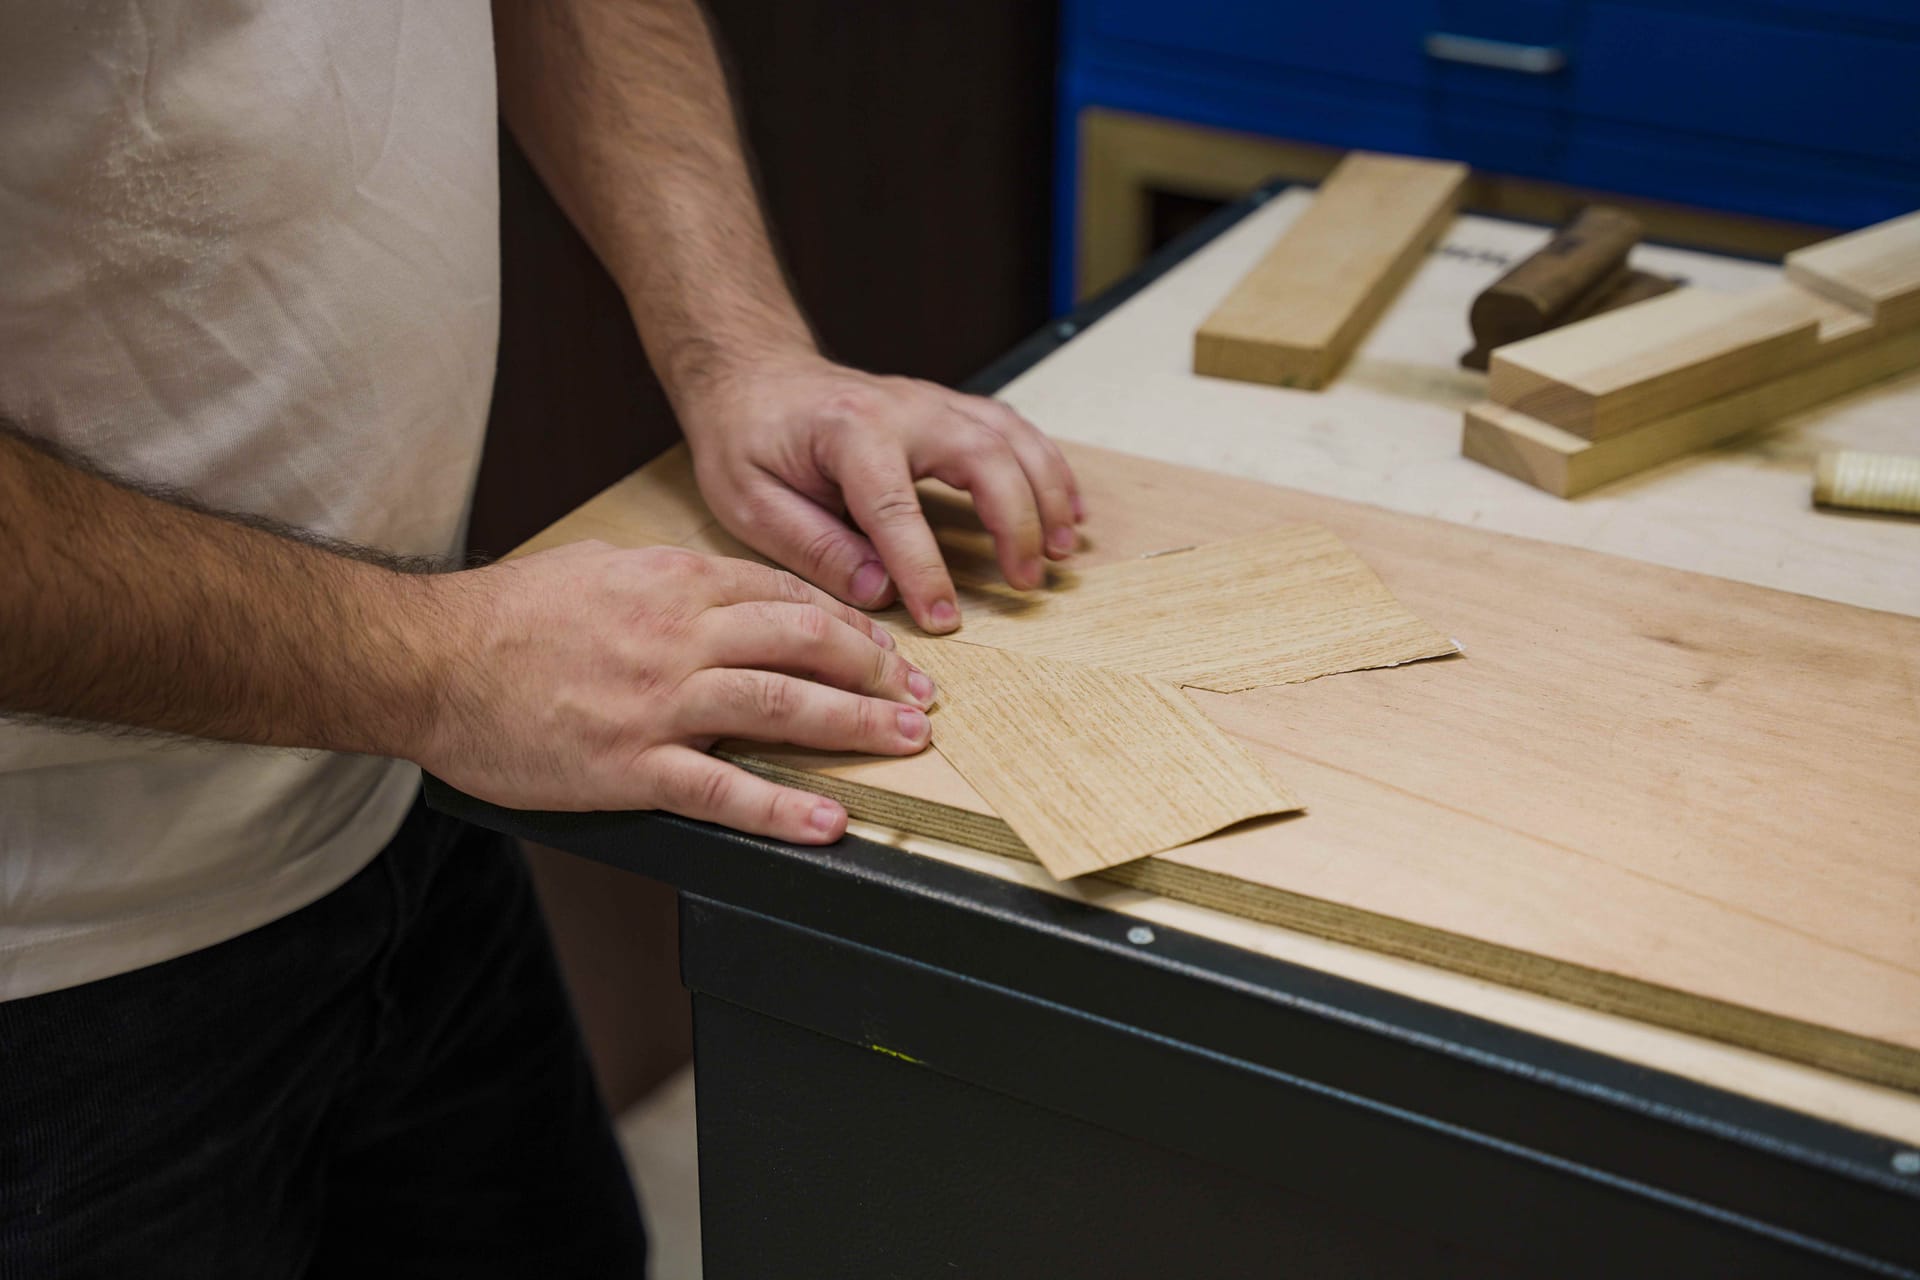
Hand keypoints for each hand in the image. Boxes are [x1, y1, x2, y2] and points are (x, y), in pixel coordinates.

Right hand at [413, 541, 935, 842]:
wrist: (430, 660)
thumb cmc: (505, 615)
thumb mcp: (598, 567)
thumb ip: (667, 581)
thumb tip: (719, 592)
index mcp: (674, 584)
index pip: (786, 596)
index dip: (849, 623)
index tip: (885, 647)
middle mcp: (679, 636)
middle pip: (804, 644)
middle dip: (875, 671)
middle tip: (920, 695)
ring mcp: (658, 702)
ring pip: (781, 706)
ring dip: (854, 726)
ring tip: (904, 742)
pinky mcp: (630, 766)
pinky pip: (723, 789)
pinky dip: (782, 809)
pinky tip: (828, 821)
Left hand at [676, 353, 1084, 633]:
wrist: (753, 374)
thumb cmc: (747, 437)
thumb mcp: (750, 501)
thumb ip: (813, 546)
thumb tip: (879, 590)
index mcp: (847, 433)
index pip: (895, 509)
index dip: (924, 569)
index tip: (944, 620)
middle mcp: (902, 409)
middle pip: (981, 457)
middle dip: (1013, 522)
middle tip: (1026, 582)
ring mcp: (933, 402)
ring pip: (1011, 438)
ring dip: (1045, 493)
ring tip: (1060, 551)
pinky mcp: (949, 409)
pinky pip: (1014, 432)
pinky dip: (1048, 469)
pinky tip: (1066, 512)